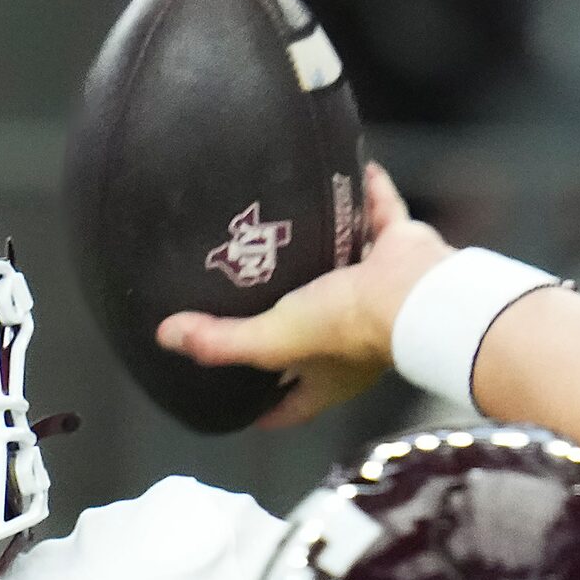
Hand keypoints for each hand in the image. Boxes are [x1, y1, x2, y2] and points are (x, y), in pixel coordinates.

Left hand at [156, 162, 451, 430]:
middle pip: (313, 335)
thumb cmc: (345, 327)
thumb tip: (166, 336)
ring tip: (291, 233)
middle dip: (287, 322)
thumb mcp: (273, 340)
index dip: (261, 408)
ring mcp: (378, 293)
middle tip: (253, 303)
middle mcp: (352, 340)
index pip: (287, 404)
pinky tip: (351, 171)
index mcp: (325, 374)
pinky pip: (381, 215)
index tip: (235, 405)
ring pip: (345, 270)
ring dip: (324, 253)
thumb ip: (221, 340)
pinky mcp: (399, 249)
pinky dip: (370, 192)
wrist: (414, 293)